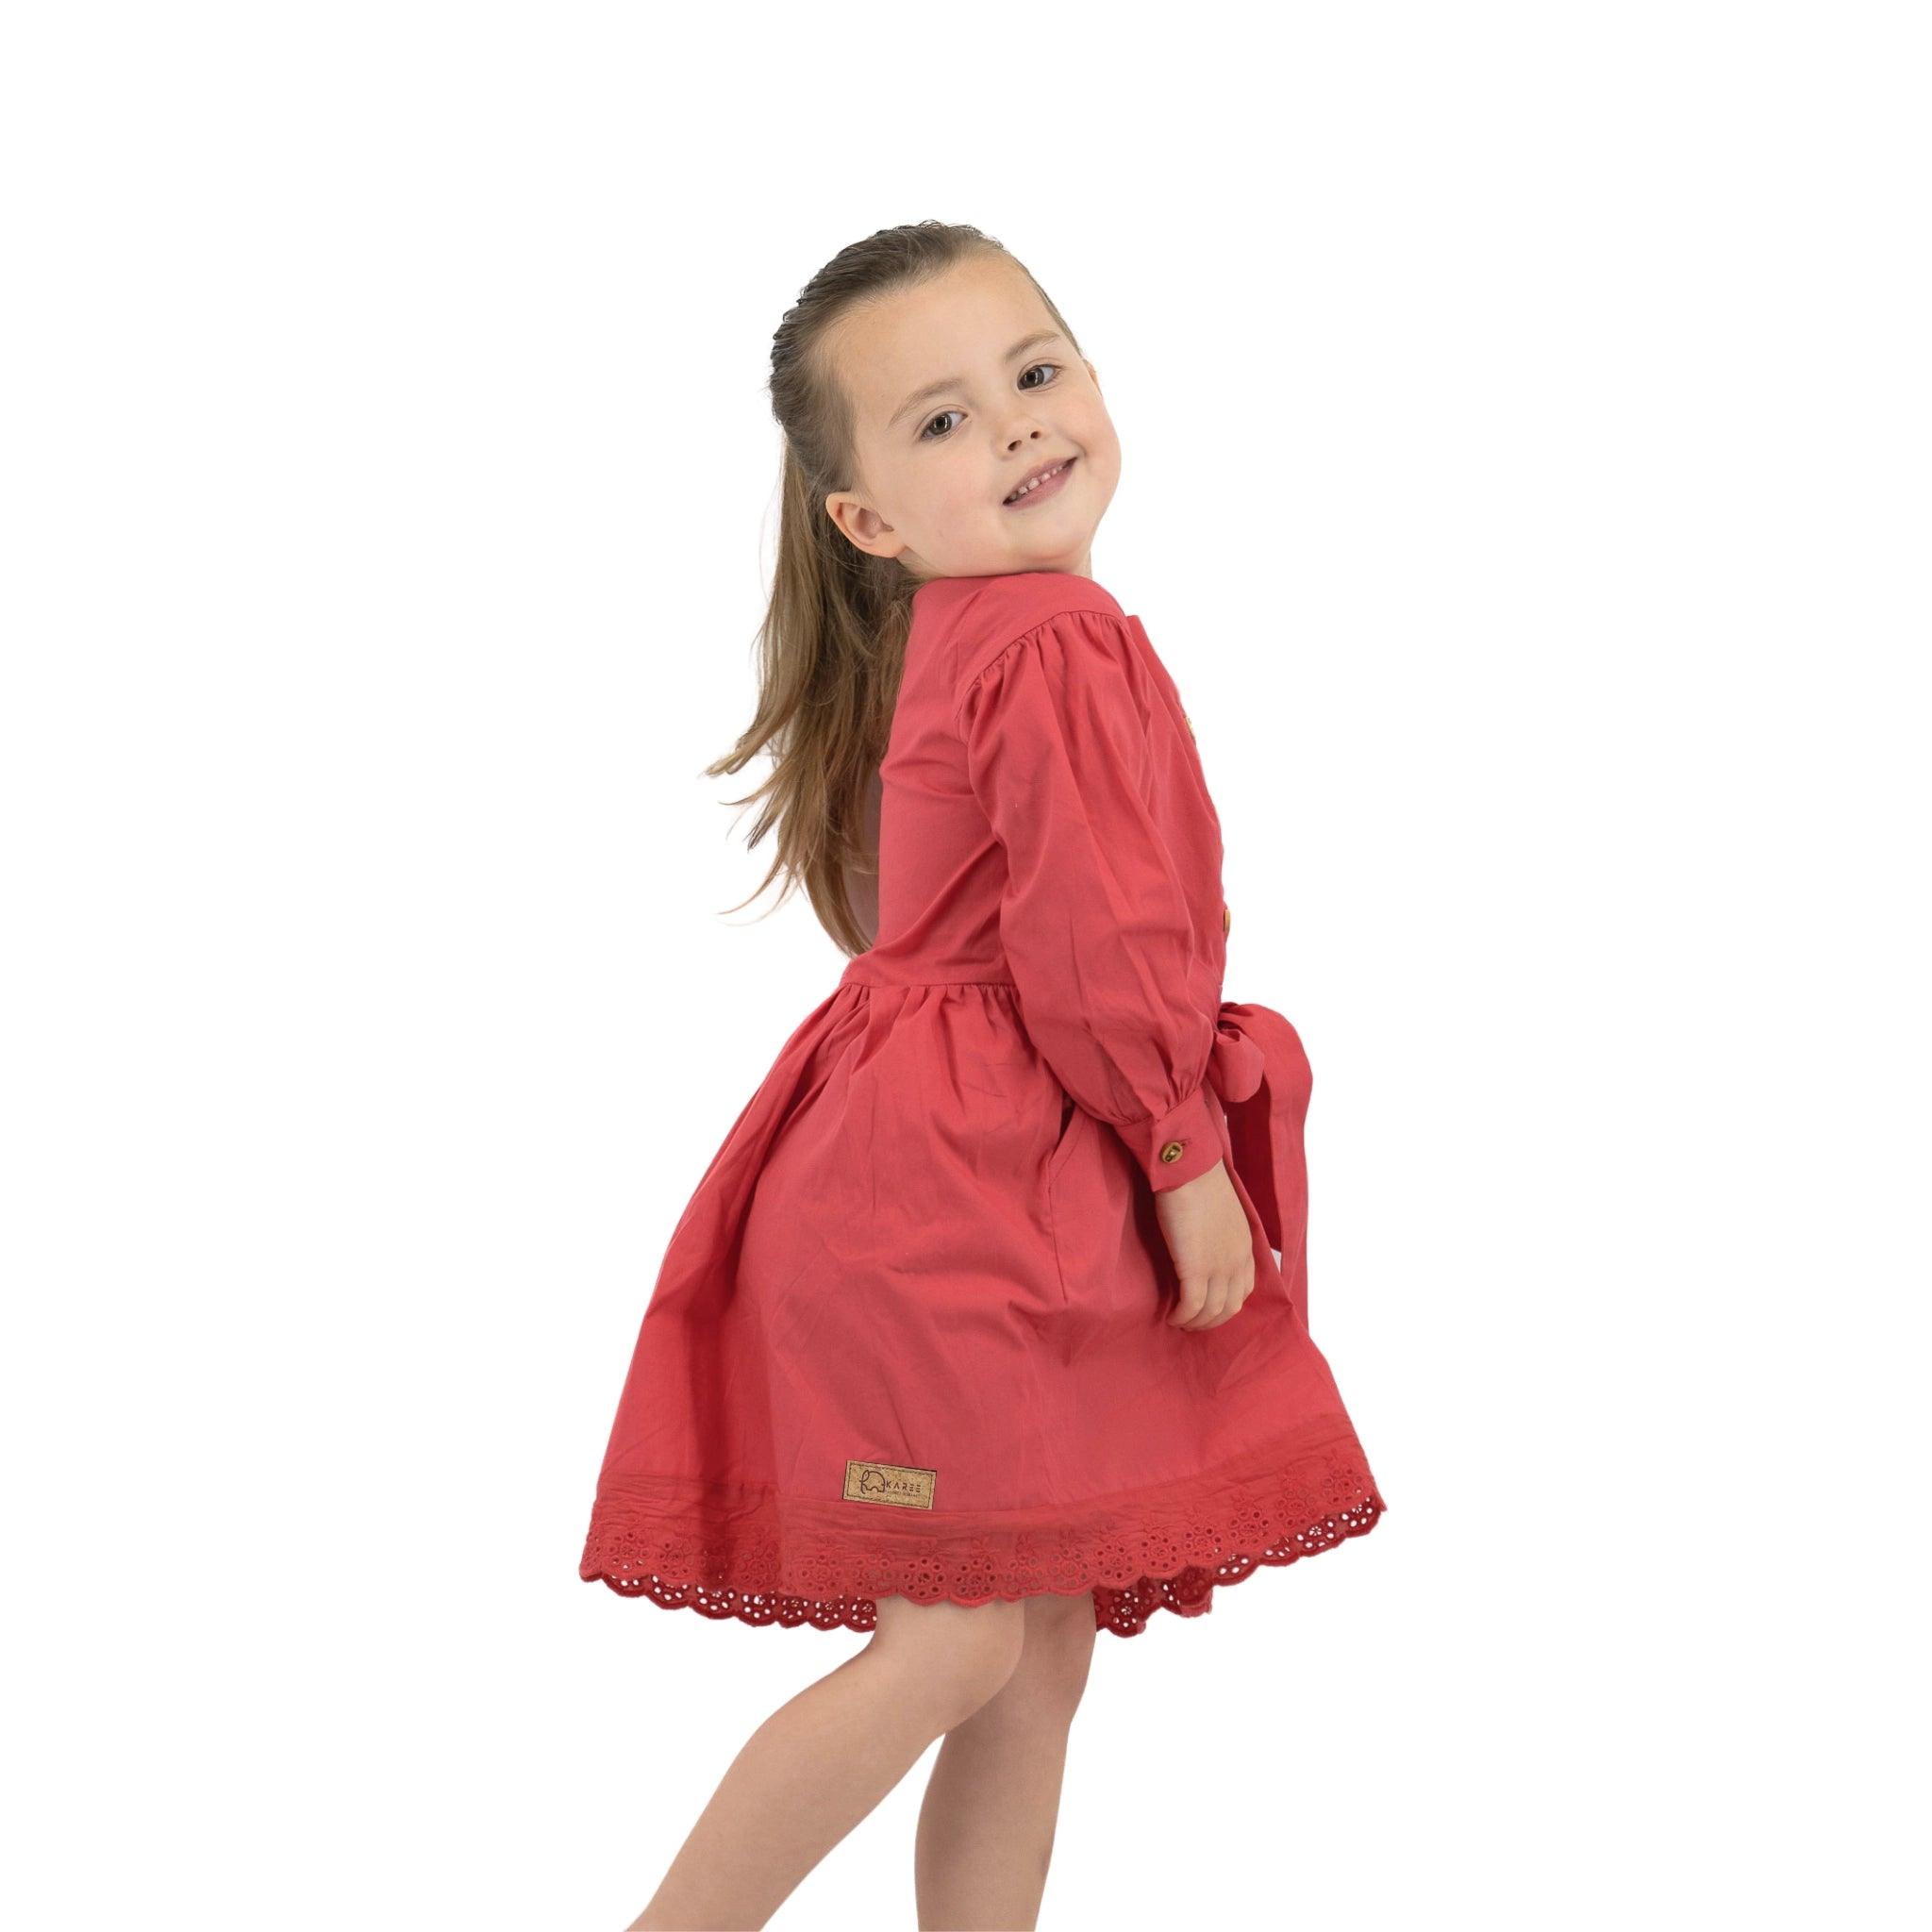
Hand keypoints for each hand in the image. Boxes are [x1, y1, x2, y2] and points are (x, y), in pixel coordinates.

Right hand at [1153, 1159, 1254, 1329]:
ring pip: (1212, 1311)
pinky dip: (1182, 1316)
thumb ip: (1221, 1232)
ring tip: (1180, 1323)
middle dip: (1212, 1321)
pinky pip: (1192, 1305)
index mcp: (1245, 1246)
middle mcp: (1237, 1261)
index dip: (1227, 1303)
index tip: (1210, 1307)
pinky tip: (1172, 1317)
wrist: (1190, 1170)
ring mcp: (1219, 1267)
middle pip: (1230, 1306)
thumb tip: (1206, 1241)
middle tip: (1194, 1323)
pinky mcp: (1196, 1269)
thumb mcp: (1224, 1211)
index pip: (1244, 1288)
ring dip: (1196, 1322)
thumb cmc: (1200, 1181)